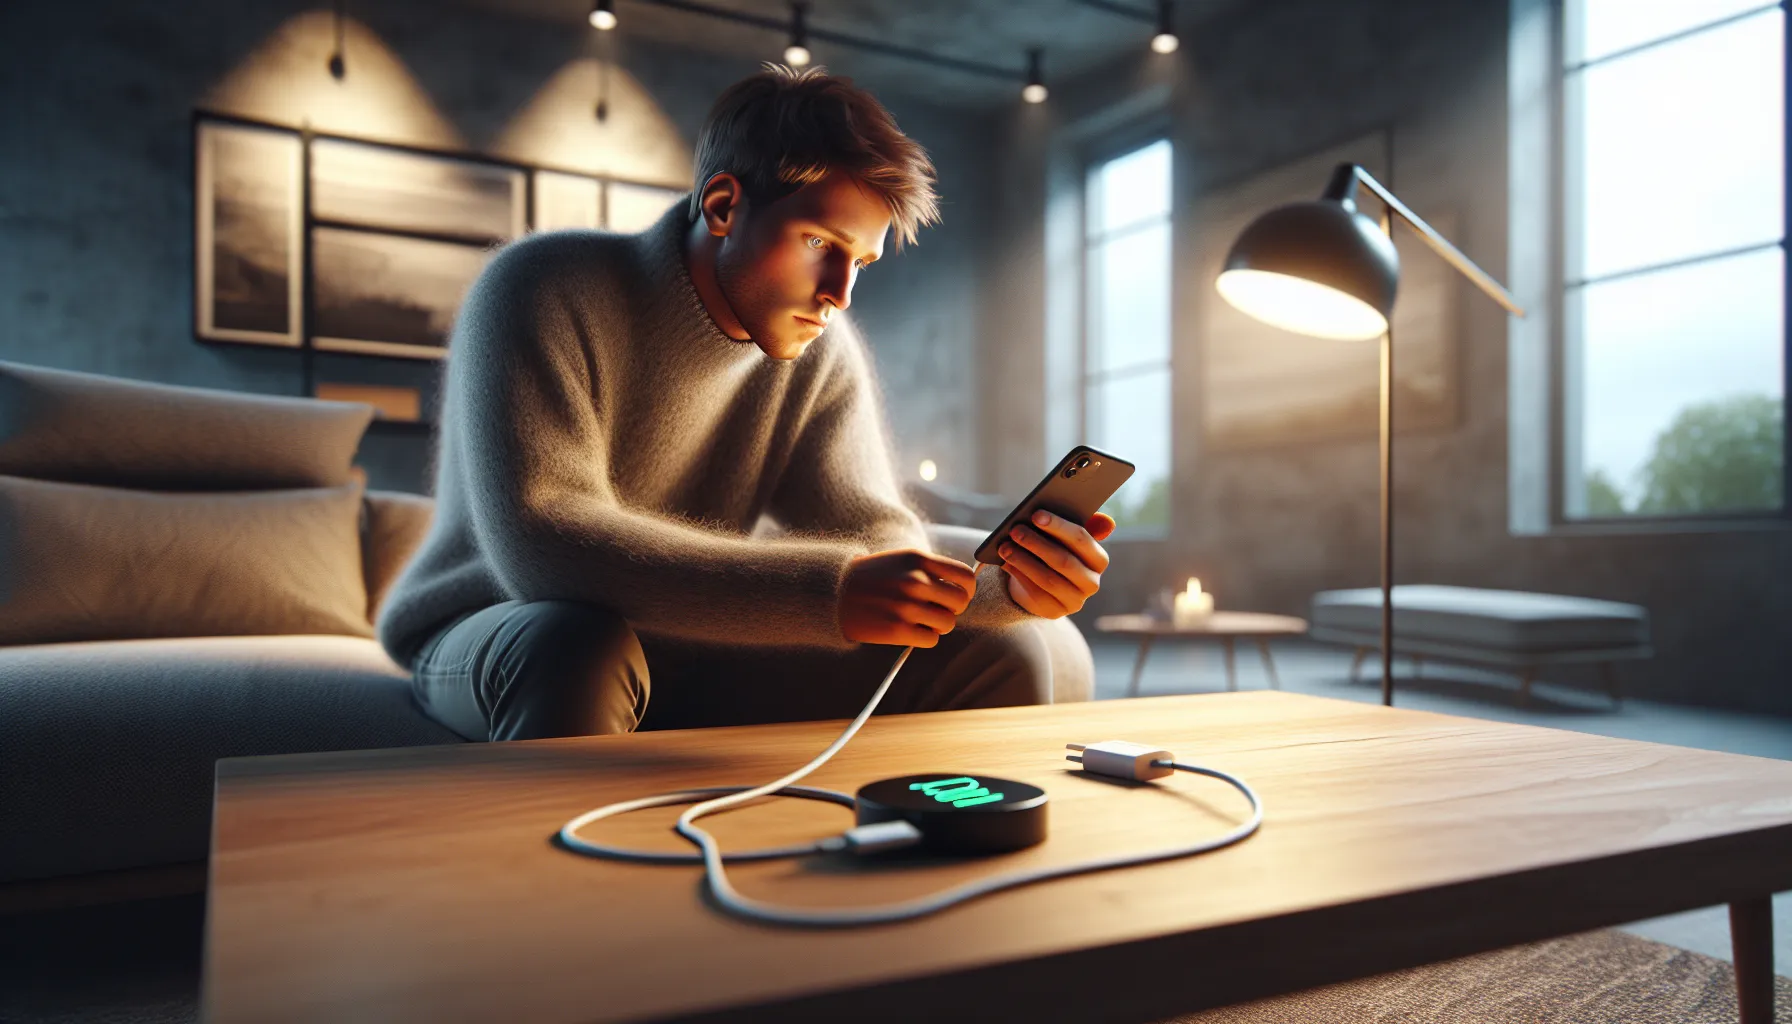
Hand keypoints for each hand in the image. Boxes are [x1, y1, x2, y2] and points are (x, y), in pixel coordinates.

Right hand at [839, 548, 977, 646]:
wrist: (834, 593)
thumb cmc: (873, 577)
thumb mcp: (902, 560)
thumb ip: (932, 569)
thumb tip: (964, 588)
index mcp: (919, 560)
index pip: (965, 577)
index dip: (966, 590)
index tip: (957, 595)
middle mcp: (916, 581)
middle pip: (960, 603)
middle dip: (952, 609)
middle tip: (937, 610)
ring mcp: (907, 606)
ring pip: (948, 623)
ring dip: (938, 625)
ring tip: (921, 620)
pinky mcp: (898, 630)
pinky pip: (931, 639)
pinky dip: (925, 637)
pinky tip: (910, 630)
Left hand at [998, 510, 1114, 618]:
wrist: (1043, 584)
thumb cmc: (1054, 551)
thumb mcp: (1062, 539)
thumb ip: (1064, 526)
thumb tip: (1054, 515)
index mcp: (1098, 559)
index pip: (1082, 539)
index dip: (1059, 526)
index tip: (1036, 514)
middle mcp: (1092, 582)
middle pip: (1064, 561)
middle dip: (1037, 543)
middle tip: (1015, 530)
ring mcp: (1075, 601)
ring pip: (1048, 579)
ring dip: (1023, 560)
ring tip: (1005, 547)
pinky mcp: (1056, 612)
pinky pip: (1036, 593)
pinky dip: (1020, 575)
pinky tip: (1006, 563)